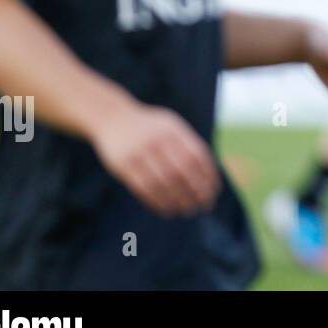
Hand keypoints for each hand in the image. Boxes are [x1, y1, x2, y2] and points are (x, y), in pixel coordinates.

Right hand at [91, 100, 220, 215]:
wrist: (113, 117)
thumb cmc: (149, 126)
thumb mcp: (170, 125)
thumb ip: (188, 144)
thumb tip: (208, 174)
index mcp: (173, 130)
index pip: (197, 155)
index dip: (208, 175)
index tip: (214, 190)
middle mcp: (158, 140)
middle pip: (182, 171)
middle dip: (196, 191)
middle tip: (205, 205)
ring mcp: (140, 153)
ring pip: (164, 183)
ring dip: (178, 200)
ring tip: (188, 210)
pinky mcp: (123, 166)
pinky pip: (144, 188)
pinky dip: (158, 202)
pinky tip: (167, 209)